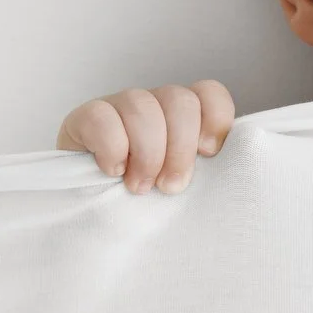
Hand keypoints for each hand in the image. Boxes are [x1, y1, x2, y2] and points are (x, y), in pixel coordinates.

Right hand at [56, 80, 234, 194]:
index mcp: (181, 114)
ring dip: (147, 152)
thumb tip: (229, 162)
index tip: (209, 153)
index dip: (215, 117)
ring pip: (142, 105)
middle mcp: (152, 104)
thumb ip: (202, 165)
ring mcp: (117, 107)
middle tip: (170, 186)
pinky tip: (113, 171)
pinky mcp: (83, 118)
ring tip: (140, 187)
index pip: (208, 92)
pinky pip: (102, 117)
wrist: (90, 219)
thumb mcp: (180, 182)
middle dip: (180, 148)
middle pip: (180, 100)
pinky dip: (112, 147)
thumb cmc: (145, 203)